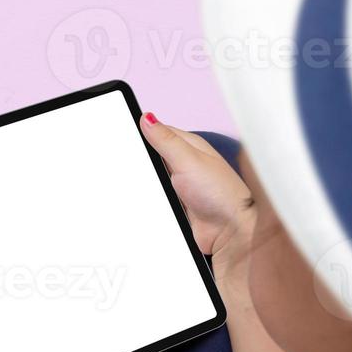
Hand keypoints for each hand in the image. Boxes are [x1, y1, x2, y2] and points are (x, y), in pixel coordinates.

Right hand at [140, 114, 254, 276]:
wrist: (231, 233)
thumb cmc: (221, 194)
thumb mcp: (189, 160)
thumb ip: (166, 140)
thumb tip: (147, 118)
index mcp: (190, 147)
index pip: (158, 132)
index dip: (140, 132)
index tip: (120, 134)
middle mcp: (185, 165)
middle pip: (152, 157)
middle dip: (140, 161)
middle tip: (126, 164)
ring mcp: (181, 187)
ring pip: (152, 180)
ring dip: (145, 184)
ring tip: (135, 185)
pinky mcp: (177, 207)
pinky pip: (156, 200)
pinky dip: (149, 201)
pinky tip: (143, 202)